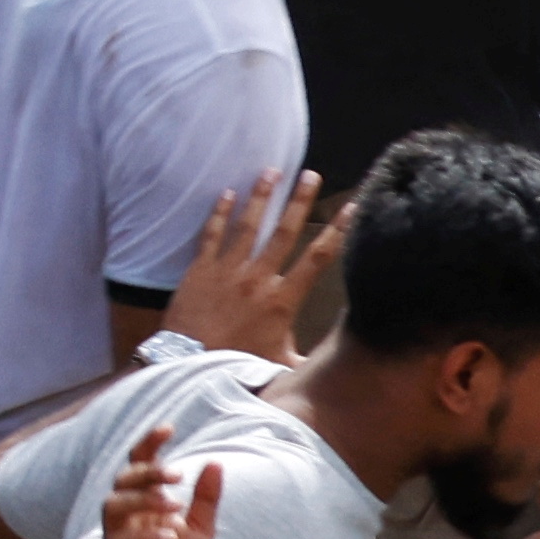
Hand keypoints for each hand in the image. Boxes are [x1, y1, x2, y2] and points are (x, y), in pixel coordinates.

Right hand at [94, 434, 228, 538]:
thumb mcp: (199, 536)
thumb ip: (204, 502)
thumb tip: (216, 462)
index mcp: (145, 507)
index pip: (139, 466)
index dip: (149, 444)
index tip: (169, 427)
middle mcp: (126, 519)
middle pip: (122, 481)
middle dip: (147, 472)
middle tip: (176, 474)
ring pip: (113, 506)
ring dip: (142, 500)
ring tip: (174, 506)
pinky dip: (146, 537)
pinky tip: (173, 536)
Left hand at [162, 169, 333, 360]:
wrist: (188, 364)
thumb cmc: (236, 365)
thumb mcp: (279, 365)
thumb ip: (306, 361)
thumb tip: (334, 367)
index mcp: (281, 300)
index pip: (317, 259)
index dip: (336, 233)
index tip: (351, 208)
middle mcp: (257, 279)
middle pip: (283, 232)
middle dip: (299, 201)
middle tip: (310, 174)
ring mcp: (226, 271)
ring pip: (247, 225)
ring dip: (260, 197)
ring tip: (271, 171)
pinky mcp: (199, 270)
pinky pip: (211, 235)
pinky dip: (218, 213)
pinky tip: (226, 193)